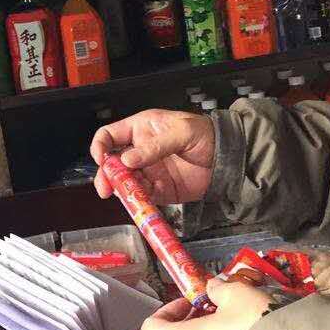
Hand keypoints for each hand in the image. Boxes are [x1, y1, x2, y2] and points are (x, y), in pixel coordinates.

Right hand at [91, 109, 215, 203]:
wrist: (228, 159)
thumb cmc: (207, 135)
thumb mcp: (182, 132)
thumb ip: (155, 146)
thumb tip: (128, 160)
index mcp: (141, 129)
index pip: (109, 135)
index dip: (100, 146)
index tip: (100, 159)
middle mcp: (140, 151)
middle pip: (112, 163)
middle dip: (106, 175)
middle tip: (105, 188)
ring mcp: (149, 171)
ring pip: (124, 182)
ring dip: (122, 190)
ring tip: (127, 194)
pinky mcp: (159, 190)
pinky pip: (142, 196)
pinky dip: (139, 200)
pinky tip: (144, 199)